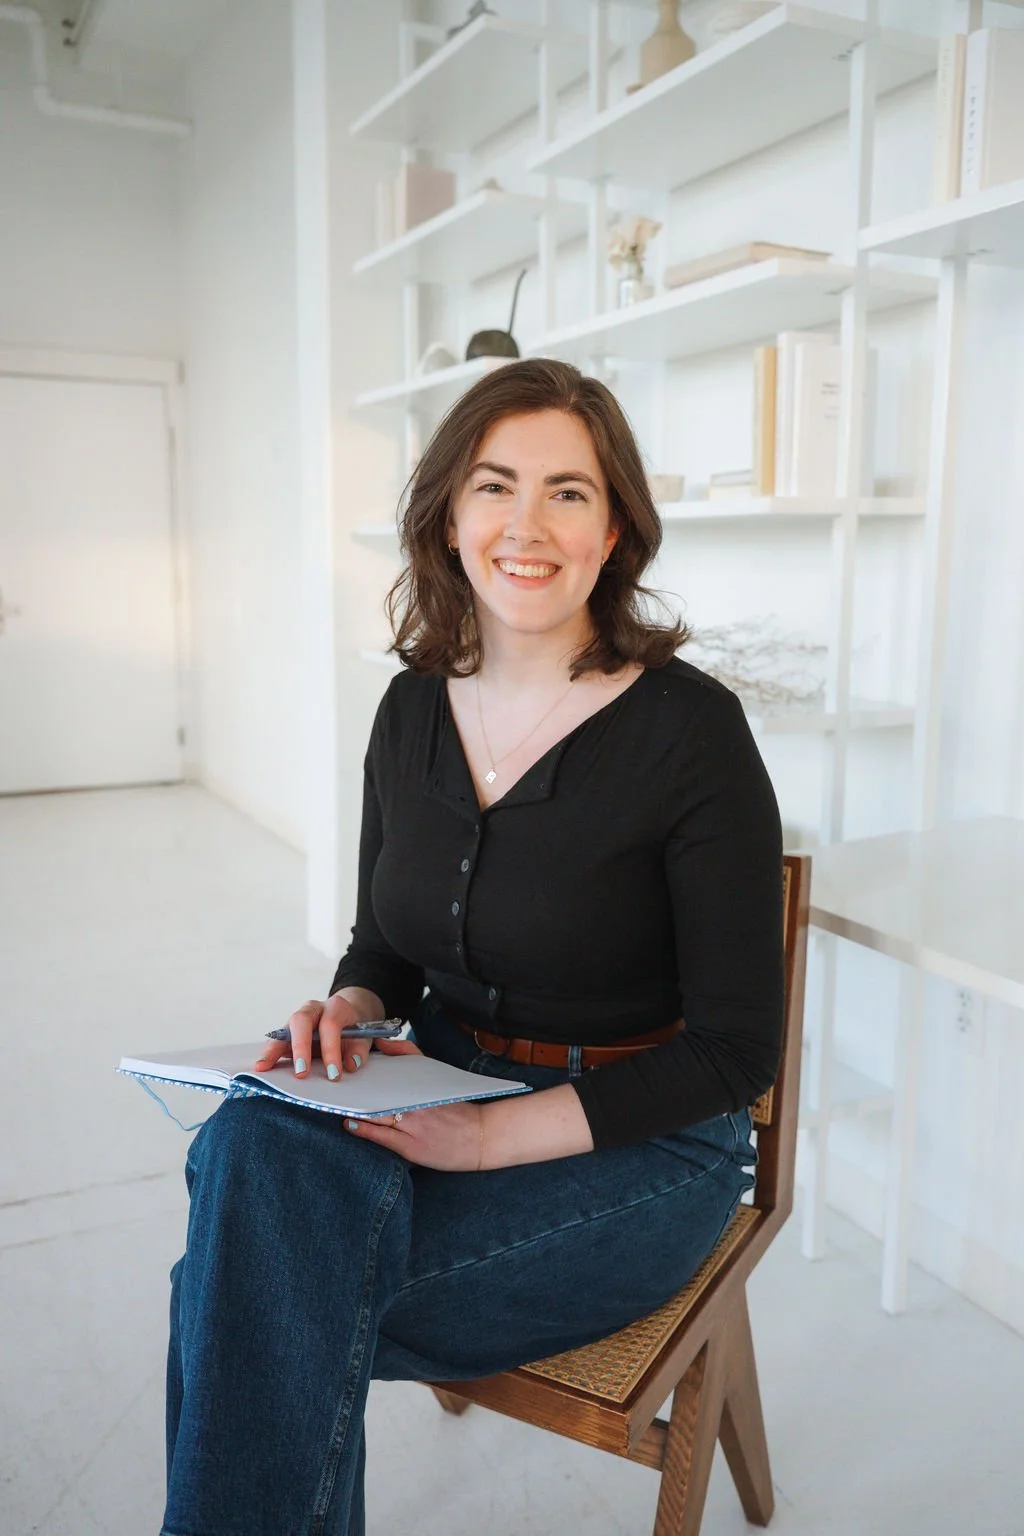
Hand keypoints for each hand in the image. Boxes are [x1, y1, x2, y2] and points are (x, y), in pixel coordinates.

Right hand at [253, 994, 369, 1081]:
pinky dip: (269, 1053)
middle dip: (300, 1047)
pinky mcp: (288, 1032)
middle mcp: (313, 1009)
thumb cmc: (354, 1029)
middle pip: (301, 1021)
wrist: (348, 1016)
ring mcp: (297, 1020)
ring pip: (283, 1030)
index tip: (334, 1074)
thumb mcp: (364, 1037)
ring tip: (263, 1067)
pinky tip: (262, 1066)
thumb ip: (359, 1049)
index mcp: (335, 1007)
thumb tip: (350, 1065)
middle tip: (301, 1073)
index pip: (330, 1024)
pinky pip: (276, 1041)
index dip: (331, 1049)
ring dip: (273, 1049)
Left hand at [344, 1038, 486, 1171]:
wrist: (481, 1136)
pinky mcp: (413, 1147)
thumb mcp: (436, 1073)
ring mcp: (414, 1126)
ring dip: (355, 1109)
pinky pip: (383, 1137)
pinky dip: (364, 1129)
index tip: (344, 1062)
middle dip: (355, 1089)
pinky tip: (349, 1124)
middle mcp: (417, 1103)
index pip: (387, 1071)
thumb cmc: (457, 1105)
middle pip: (378, 1093)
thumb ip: (409, 1054)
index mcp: (422, 1082)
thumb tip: (381, 1042)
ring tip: (336, 1104)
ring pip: (376, 1114)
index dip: (363, 1069)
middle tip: (334, 1084)